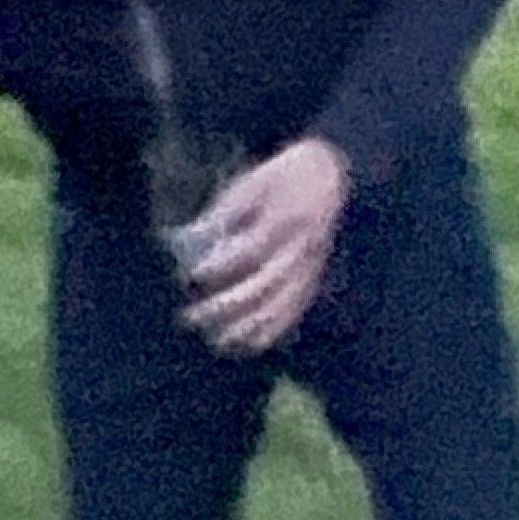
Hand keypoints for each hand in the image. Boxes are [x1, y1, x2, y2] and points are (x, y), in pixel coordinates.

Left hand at [176, 136, 349, 355]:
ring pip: (280, 303)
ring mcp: (309, 266)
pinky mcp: (312, 277)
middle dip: (227, 304)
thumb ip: (225, 211)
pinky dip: (274, 329)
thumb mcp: (250, 183)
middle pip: (264, 284)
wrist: (326, 175)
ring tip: (217, 340)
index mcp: (284, 219)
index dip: (222, 264)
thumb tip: (193, 238)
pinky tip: (251, 344)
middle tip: (192, 316)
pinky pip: (295, 308)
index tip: (193, 274)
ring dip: (248, 325)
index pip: (251, 248)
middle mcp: (299, 247)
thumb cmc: (278, 178)